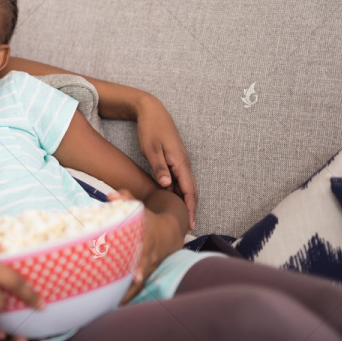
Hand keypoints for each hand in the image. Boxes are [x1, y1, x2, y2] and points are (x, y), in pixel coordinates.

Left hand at [108, 190, 183, 304]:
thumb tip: (110, 196)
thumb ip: (125, 199)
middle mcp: (148, 254)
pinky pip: (137, 288)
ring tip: (109, 306)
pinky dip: (127, 297)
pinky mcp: (146, 274)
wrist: (170, 233)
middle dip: (128, 282)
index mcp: (147, 237)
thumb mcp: (139, 206)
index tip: (134, 275)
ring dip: (125, 294)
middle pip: (138, 269)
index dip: (138, 260)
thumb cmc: (149, 219)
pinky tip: (114, 306)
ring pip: (137, 283)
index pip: (142, 248)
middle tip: (113, 294)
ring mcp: (148, 266)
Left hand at [134, 96, 196, 230]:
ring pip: (186, 186)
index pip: (189, 191)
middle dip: (190, 209)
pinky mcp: (174, 160)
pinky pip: (180, 180)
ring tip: (182, 219)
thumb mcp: (151, 149)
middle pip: (191, 191)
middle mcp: (184, 164)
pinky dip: (179, 192)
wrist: (152, 111)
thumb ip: (159, 167)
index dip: (190, 208)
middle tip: (188, 228)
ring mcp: (180, 162)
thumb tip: (167, 186)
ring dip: (185, 202)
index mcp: (180, 162)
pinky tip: (173, 200)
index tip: (190, 224)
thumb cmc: (150, 129)